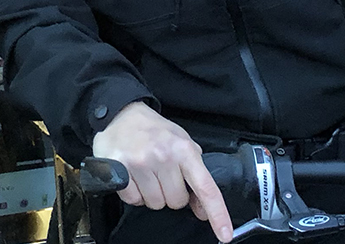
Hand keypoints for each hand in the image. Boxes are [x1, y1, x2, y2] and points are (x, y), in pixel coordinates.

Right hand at [92, 101, 232, 241]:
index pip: (206, 188)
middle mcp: (163, 156)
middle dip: (171, 193)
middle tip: (162, 174)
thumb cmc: (155, 131)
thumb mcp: (182, 143)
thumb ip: (195, 175)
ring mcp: (140, 163)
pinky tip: (133, 176)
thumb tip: (202, 209)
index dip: (217, 213)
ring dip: (152, 194)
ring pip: (156, 204)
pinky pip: (134, 201)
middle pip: (176, 202)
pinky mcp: (119, 169)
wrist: (121, 113)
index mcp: (183, 149)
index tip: (225, 234)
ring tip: (147, 173)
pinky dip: (134, 193)